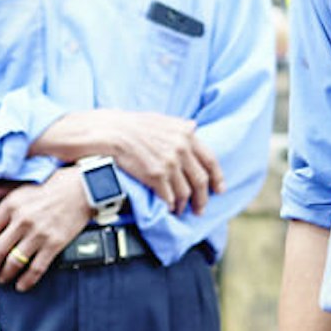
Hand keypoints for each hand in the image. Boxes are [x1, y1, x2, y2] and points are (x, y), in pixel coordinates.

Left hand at [0, 172, 92, 289]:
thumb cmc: (50, 190)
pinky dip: (26, 280)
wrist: (80, 190)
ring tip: (2, 279)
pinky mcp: (54, 244)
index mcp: (11, 205)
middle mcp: (22, 220)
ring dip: (5, 275)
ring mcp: (38, 234)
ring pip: (14, 262)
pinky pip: (36, 268)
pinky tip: (21, 285)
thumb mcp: (20, 188)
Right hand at [92, 110, 223, 214]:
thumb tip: (194, 128)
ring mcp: (170, 163)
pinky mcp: (156, 176)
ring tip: (181, 210)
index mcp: (186, 134)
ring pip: (185, 192)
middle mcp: (181, 149)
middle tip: (200, 208)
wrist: (112, 132)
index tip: (219, 189)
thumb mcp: (162, 119)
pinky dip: (170, 205)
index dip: (217, 178)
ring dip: (184, 205)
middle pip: (200, 180)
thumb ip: (180, 126)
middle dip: (202, 198)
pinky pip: (169, 197)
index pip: (210, 160)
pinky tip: (168, 208)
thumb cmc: (132, 125)